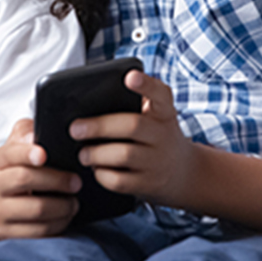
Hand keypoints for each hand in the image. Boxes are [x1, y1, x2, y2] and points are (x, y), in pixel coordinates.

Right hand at [0, 118, 81, 237]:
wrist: (9, 201)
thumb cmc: (24, 169)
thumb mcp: (22, 146)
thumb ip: (27, 132)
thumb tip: (34, 134)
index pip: (10, 153)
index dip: (27, 153)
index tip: (44, 154)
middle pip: (25, 179)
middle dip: (57, 180)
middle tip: (77, 182)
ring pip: (36, 209)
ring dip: (62, 205)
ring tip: (74, 202)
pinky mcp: (8, 233)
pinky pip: (38, 231)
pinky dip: (58, 224)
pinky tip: (66, 216)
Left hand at [71, 69, 198, 209]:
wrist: (186, 173)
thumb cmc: (158, 137)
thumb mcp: (157, 117)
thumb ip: (135, 103)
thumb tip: (94, 95)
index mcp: (164, 113)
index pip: (160, 94)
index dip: (145, 84)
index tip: (129, 76)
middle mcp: (163, 135)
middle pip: (132, 126)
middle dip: (99, 126)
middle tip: (75, 129)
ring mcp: (158, 161)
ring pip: (124, 155)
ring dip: (96, 154)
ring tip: (83, 153)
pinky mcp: (149, 184)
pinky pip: (121, 181)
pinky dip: (102, 174)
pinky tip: (96, 169)